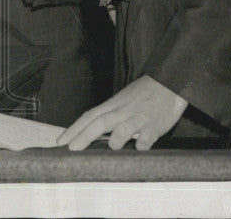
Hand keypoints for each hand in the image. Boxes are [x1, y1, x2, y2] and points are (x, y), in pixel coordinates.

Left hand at [56, 75, 187, 150]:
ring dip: (114, 141)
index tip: (61, 141)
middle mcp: (123, 111)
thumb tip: (94, 132)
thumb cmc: (144, 93)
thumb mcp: (123, 100)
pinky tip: (140, 148)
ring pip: (121, 130)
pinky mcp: (155, 125)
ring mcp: (139, 118)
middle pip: (99, 123)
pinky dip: (141, 145)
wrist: (169, 81)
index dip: (74, 129)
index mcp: (113, 104)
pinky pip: (146, 138)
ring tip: (113, 147)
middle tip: (71, 150)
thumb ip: (111, 114)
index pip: (89, 116)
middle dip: (83, 137)